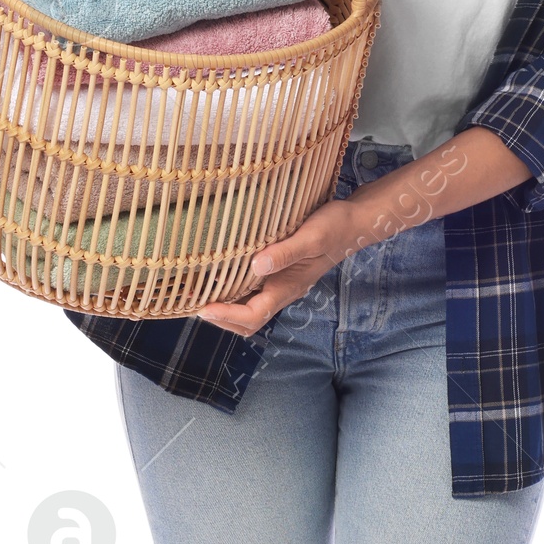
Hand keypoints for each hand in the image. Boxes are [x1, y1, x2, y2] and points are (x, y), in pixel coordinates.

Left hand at [196, 195, 361, 334]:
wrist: (353, 223)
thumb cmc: (334, 228)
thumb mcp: (311, 236)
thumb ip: (285, 253)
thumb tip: (256, 266)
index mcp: (287, 288)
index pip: (253, 316)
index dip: (226, 317)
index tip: (202, 308)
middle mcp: (281, 291)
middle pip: (246, 321)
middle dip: (219, 318)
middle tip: (191, 303)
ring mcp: (280, 284)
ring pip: (247, 308)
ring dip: (223, 306)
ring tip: (197, 293)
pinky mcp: (278, 273)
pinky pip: (251, 290)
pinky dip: (232, 289)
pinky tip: (217, 275)